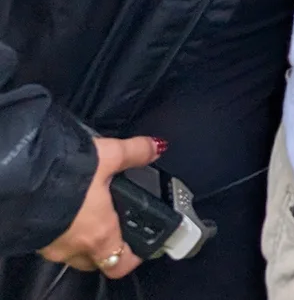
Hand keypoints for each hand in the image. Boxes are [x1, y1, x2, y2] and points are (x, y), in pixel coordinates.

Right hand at [37, 135, 163, 278]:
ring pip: (74, 252)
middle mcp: (75, 247)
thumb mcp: (109, 156)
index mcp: (100, 234)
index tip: (142, 243)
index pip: (120, 264)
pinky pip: (55, 242)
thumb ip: (136, 153)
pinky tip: (68, 206)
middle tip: (118, 221)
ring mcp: (52, 246)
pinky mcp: (35, 238)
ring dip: (85, 237)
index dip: (134, 256)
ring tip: (93, 209)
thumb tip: (155, 148)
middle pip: (97, 259)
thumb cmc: (65, 175)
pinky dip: (65, 230)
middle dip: (109, 245)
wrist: (19, 179)